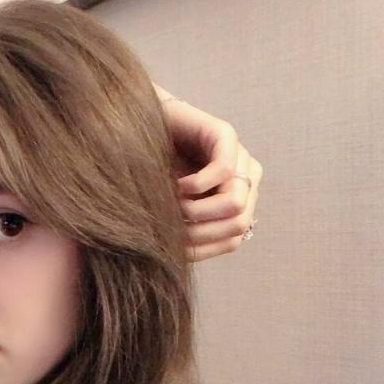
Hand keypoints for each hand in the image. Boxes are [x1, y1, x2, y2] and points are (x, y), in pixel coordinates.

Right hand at [157, 88, 262, 261]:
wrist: (137, 129)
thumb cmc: (151, 174)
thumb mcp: (171, 209)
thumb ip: (188, 229)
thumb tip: (193, 254)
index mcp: (237, 200)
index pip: (233, 239)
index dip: (200, 247)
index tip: (170, 242)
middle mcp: (246, 179)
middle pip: (238, 225)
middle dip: (198, 231)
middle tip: (169, 222)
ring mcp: (239, 156)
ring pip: (235, 204)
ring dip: (197, 211)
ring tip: (173, 203)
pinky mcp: (224, 134)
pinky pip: (222, 172)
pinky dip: (194, 186)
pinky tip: (175, 185)